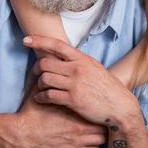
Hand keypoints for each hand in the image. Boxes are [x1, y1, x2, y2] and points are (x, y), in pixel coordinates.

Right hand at [9, 86, 106, 147]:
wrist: (21, 134)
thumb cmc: (30, 114)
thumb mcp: (40, 93)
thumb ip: (49, 83)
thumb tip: (51, 70)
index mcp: (73, 110)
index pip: (96, 108)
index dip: (98, 106)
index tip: (96, 105)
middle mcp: (79, 126)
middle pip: (104, 124)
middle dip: (102, 121)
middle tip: (98, 117)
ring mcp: (77, 141)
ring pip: (102, 140)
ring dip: (100, 135)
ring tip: (95, 130)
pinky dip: (92, 147)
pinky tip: (86, 142)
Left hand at [24, 35, 140, 127]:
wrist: (121, 107)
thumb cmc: (107, 88)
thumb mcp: (94, 68)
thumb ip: (78, 62)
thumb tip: (62, 56)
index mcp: (82, 59)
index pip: (57, 45)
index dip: (39, 41)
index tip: (26, 40)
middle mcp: (77, 69)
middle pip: (45, 63)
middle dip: (36, 69)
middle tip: (34, 74)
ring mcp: (74, 84)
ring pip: (45, 79)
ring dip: (38, 84)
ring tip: (39, 88)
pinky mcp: (73, 100)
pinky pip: (49, 95)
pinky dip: (40, 97)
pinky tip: (40, 98)